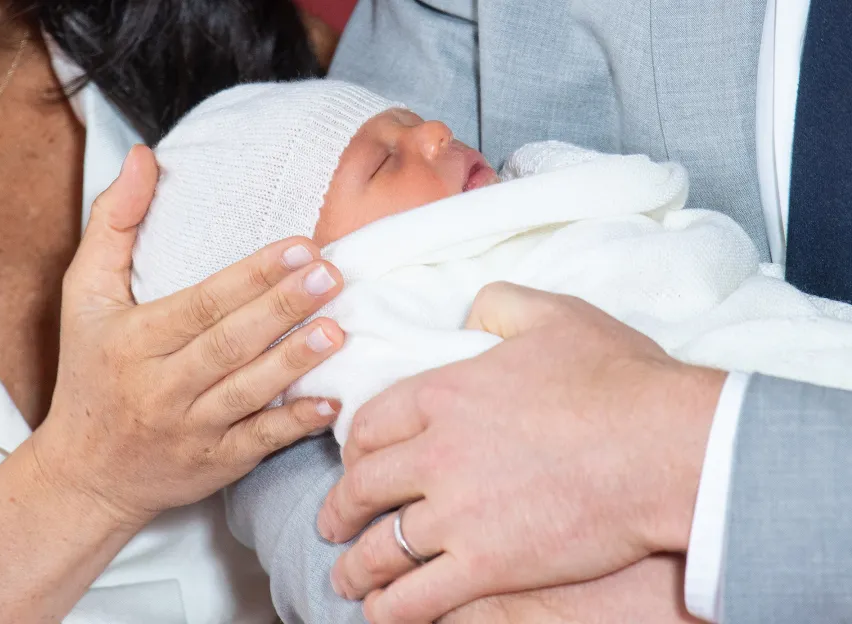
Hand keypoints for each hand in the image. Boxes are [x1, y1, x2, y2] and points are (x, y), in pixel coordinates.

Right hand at [32, 145, 345, 526]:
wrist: (85, 474)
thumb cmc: (90, 372)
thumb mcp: (83, 296)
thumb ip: (113, 224)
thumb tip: (144, 156)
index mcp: (134, 340)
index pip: (200, 304)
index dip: (251, 276)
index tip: (299, 246)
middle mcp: (161, 386)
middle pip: (229, 343)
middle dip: (282, 307)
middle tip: (332, 274)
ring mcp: (191, 429)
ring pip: (248, 392)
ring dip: (294, 362)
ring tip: (337, 329)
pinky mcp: (216, 464)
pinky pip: (259, 442)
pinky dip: (294, 424)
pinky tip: (331, 401)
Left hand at [317, 282, 725, 622]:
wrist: (665, 444)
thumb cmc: (616, 378)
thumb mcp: (554, 315)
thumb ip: (499, 304)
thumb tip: (473, 310)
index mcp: (444, 393)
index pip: (370, 424)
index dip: (353, 447)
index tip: (353, 461)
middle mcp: (437, 453)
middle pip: (363, 487)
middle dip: (340, 509)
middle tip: (333, 522)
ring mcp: (458, 513)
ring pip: (381, 549)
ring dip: (356, 567)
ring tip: (348, 577)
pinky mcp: (488, 565)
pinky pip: (419, 598)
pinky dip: (392, 610)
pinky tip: (383, 613)